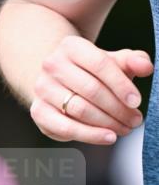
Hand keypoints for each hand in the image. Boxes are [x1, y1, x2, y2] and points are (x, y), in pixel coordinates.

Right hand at [29, 36, 153, 143]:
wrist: (57, 80)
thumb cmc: (90, 71)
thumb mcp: (112, 61)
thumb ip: (132, 61)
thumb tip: (146, 67)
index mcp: (71, 46)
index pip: (100, 64)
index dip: (121, 84)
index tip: (136, 101)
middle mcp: (52, 65)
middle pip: (91, 90)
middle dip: (117, 109)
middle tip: (135, 120)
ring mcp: (42, 89)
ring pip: (79, 110)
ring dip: (106, 123)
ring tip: (124, 129)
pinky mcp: (38, 111)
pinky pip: (65, 127)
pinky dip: (89, 135)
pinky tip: (107, 137)